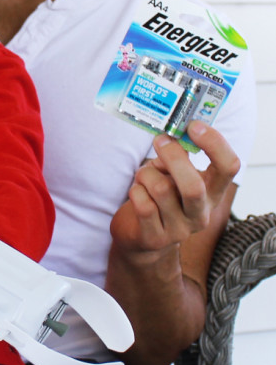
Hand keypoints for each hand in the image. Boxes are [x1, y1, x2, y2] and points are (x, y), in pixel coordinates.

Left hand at [110, 121, 239, 255]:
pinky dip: (135, 191)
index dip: (215, 143)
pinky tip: (137, 192)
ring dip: (146, 174)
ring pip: (161, 189)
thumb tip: (174, 135)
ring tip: (143, 176)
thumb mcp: (174, 175)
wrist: (140, 236)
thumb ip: (179, 158)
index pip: (229, 167)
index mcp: (212, 193)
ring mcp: (179, 229)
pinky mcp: (155, 238)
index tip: (194, 126)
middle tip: (160, 140)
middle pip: (193, 186)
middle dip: (173, 157)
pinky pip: (143, 204)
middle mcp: (201, 213)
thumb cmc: (159, 197)